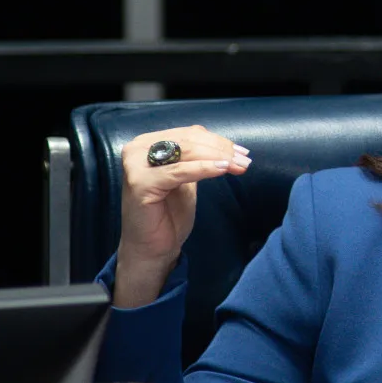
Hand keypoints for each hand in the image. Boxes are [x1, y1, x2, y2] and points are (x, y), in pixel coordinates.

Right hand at [114, 125, 250, 306]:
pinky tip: (222, 169)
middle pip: (189, 141)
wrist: (151, 248)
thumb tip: (229, 146)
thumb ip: (198, 158)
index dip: (219, 141)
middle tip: (245, 160)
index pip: (190, 134)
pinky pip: (179, 171)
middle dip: (222, 149)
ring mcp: (136, 165)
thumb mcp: (187, 178)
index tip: (243, 152)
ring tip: (239, 166)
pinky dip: (204, 168)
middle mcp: (137, 149)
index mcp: (147, 143)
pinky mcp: (140, 183)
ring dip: (218, 157)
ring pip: (186, 152)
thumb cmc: (168, 213)